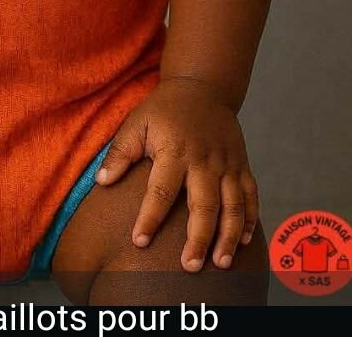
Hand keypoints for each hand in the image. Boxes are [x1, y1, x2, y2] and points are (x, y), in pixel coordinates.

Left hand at [95, 76, 258, 272]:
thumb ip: (120, 153)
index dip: (150, 217)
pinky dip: (249, 218)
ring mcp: (226, 163)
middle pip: (204, 204)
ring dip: (228, 235)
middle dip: (198, 238)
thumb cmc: (164, 109)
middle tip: (190, 266)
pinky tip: (244, 241)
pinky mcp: (241, 164)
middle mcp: (204, 160)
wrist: (202, 86)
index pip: (161, 190)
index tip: (139, 241)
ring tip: (221, 263)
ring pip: (232, 205)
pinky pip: (250, 194)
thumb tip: (101, 182)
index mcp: (174, 151)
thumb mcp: (137, 122)